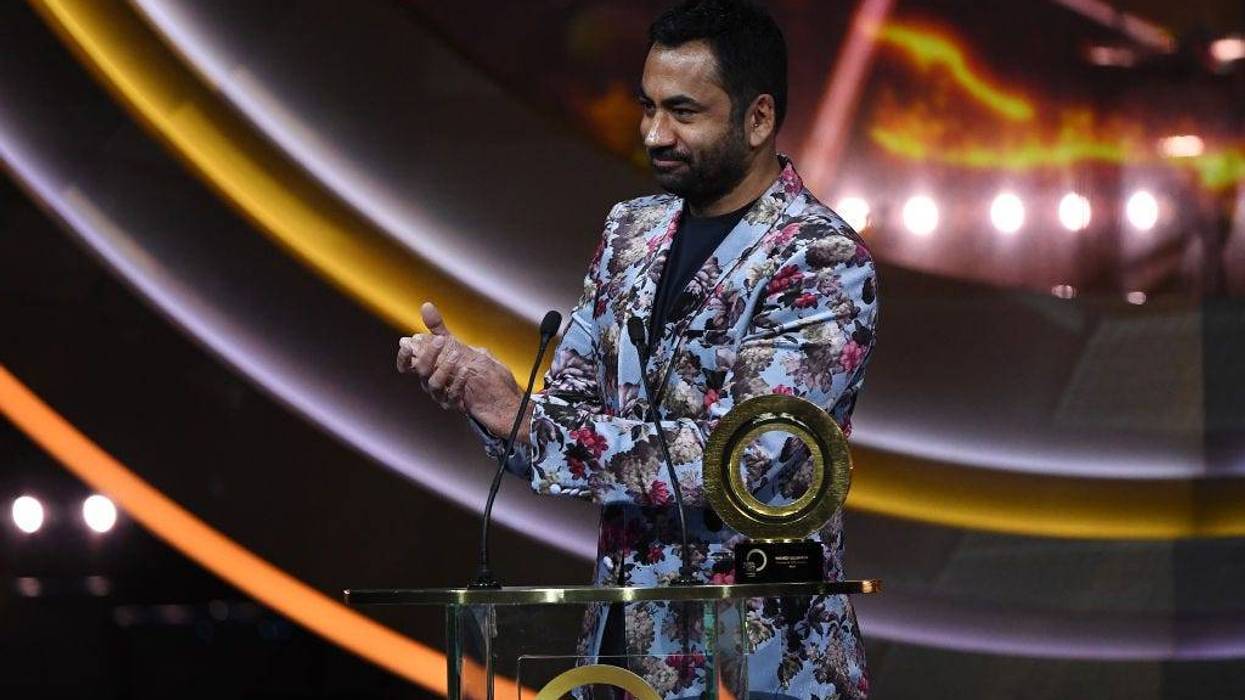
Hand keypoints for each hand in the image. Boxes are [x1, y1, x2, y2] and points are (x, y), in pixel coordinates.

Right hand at [397, 303, 524, 434]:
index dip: (403, 356)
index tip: (407, 344)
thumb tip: (426, 305)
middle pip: (420, 370)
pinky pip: (452, 394)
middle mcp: (430, 382)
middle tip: (440, 340)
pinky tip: (466, 370)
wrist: (494, 392)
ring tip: (457, 355)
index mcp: (427, 368)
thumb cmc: (470, 366)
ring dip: (444, 367)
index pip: (407, 365)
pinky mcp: (455, 404)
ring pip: (434, 383)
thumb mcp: (455, 344)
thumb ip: (438, 329)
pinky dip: (458, 381)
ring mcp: (442, 395)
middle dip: (428, 354)